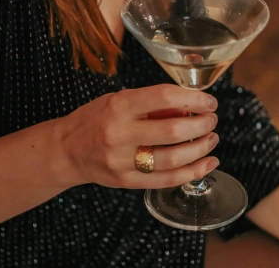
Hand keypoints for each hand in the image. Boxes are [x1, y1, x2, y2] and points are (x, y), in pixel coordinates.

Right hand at [57, 84, 218, 189]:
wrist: (66, 149)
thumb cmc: (93, 119)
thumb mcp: (117, 100)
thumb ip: (149, 102)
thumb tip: (188, 105)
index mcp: (118, 106)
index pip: (162, 97)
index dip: (192, 99)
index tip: (207, 100)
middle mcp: (120, 133)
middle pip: (173, 131)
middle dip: (201, 124)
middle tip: (211, 119)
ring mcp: (123, 161)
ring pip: (174, 159)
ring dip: (201, 148)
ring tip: (212, 138)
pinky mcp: (128, 182)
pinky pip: (168, 179)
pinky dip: (193, 171)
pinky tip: (207, 163)